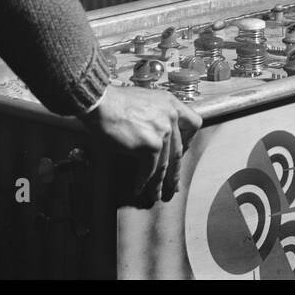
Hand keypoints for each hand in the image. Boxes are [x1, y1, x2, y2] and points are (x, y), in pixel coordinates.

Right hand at [80, 85, 201, 206]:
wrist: (101, 103)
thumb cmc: (116, 101)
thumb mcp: (145, 100)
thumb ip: (157, 114)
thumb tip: (157, 135)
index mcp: (171, 103)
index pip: (193, 124)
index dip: (188, 140)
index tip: (181, 151)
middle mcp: (171, 117)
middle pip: (178, 150)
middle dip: (175, 172)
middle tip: (174, 184)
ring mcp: (163, 131)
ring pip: (165, 164)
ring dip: (159, 182)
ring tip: (156, 194)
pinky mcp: (151, 145)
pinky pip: (150, 169)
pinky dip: (143, 180)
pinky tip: (138, 187)